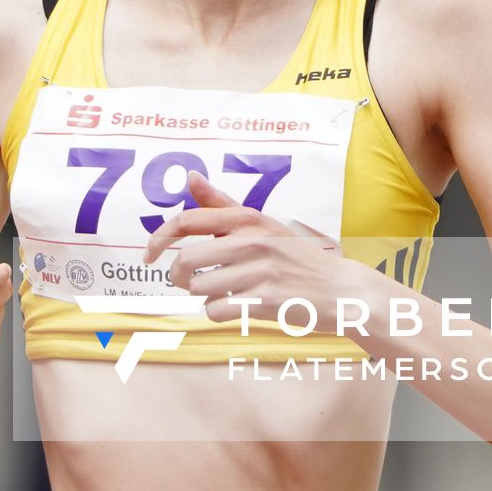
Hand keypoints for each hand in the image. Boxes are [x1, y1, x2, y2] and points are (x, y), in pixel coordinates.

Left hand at [140, 171, 351, 327]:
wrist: (342, 290)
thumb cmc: (295, 258)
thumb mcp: (262, 225)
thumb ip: (222, 205)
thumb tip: (191, 177)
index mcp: (247, 220)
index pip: (188, 221)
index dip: (158, 238)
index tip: (148, 255)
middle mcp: (251, 241)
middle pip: (186, 261)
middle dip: (178, 277)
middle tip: (187, 282)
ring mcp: (259, 272)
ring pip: (199, 289)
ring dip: (205, 296)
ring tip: (227, 293)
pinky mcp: (265, 302)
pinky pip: (216, 311)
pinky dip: (219, 313)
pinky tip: (238, 308)